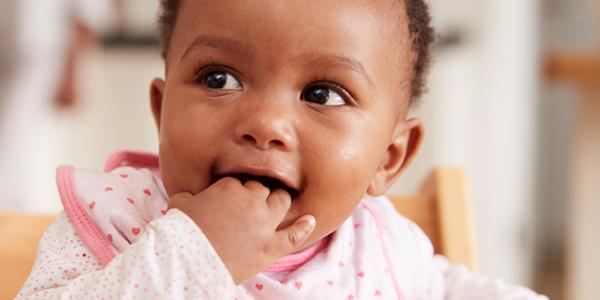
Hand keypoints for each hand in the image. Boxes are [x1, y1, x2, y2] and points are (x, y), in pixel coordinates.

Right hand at [168, 177, 315, 283]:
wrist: (186, 261)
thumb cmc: (180, 231)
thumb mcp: (180, 204)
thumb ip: (188, 196)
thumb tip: (188, 196)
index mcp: (229, 187)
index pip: (238, 182)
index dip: (234, 192)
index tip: (228, 202)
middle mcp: (251, 200)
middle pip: (262, 189)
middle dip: (256, 195)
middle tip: (248, 207)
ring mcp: (264, 223)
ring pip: (281, 202)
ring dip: (277, 203)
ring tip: (273, 207)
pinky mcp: (270, 247)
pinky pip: (293, 235)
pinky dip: (304, 227)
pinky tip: (310, 221)